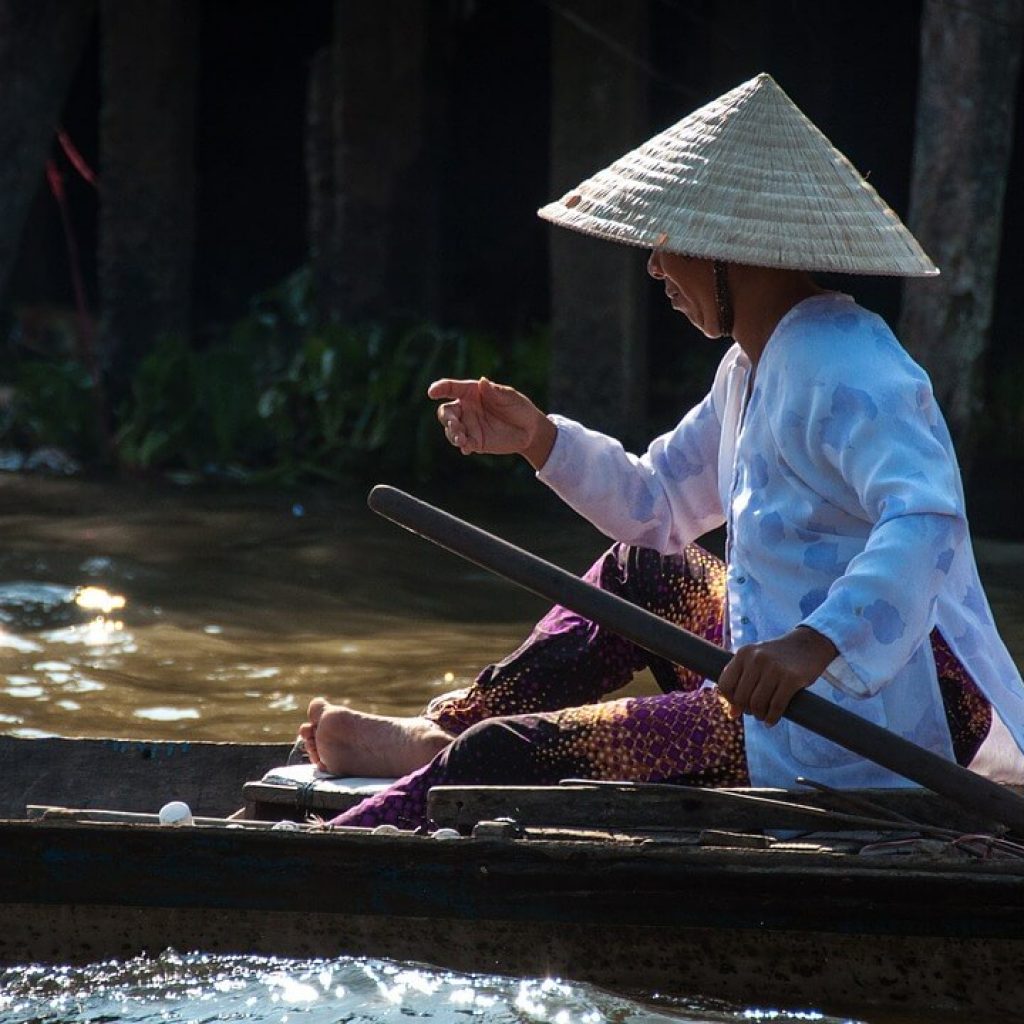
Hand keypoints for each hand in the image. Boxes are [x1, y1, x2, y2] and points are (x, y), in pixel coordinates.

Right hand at [427, 377, 556, 468]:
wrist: (530, 431)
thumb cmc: (519, 408)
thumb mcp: (510, 397)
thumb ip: (495, 392)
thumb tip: (482, 381)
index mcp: (472, 393)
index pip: (451, 388)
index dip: (439, 388)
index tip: (432, 393)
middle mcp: (466, 409)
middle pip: (446, 412)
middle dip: (446, 418)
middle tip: (453, 424)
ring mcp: (469, 426)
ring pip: (451, 430)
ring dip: (452, 434)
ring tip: (461, 440)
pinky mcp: (475, 442)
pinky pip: (464, 444)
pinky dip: (463, 446)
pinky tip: (466, 448)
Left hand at [717, 626, 837, 725]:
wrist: (809, 644)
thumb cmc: (778, 657)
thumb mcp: (756, 661)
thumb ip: (742, 682)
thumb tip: (732, 714)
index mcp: (744, 653)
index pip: (725, 684)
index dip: (729, 699)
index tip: (739, 704)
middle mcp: (756, 659)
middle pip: (741, 697)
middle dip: (746, 710)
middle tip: (754, 712)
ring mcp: (774, 668)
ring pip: (757, 703)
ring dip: (759, 715)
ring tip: (763, 716)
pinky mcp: (792, 678)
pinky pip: (776, 706)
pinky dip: (772, 718)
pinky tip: (771, 721)